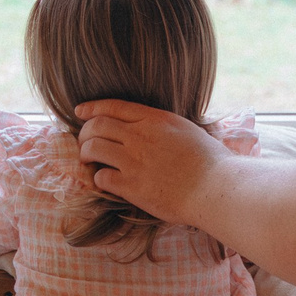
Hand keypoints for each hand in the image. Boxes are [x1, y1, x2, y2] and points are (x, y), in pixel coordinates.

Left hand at [72, 100, 222, 222]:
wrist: (215, 188)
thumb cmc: (211, 162)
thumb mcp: (186, 129)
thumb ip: (164, 125)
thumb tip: (152, 125)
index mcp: (155, 118)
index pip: (113, 106)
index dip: (92, 108)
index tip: (80, 111)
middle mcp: (140, 136)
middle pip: (97, 126)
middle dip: (84, 132)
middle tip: (83, 141)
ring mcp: (134, 161)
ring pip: (93, 148)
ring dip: (85, 153)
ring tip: (87, 160)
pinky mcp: (131, 186)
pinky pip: (101, 177)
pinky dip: (97, 178)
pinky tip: (104, 181)